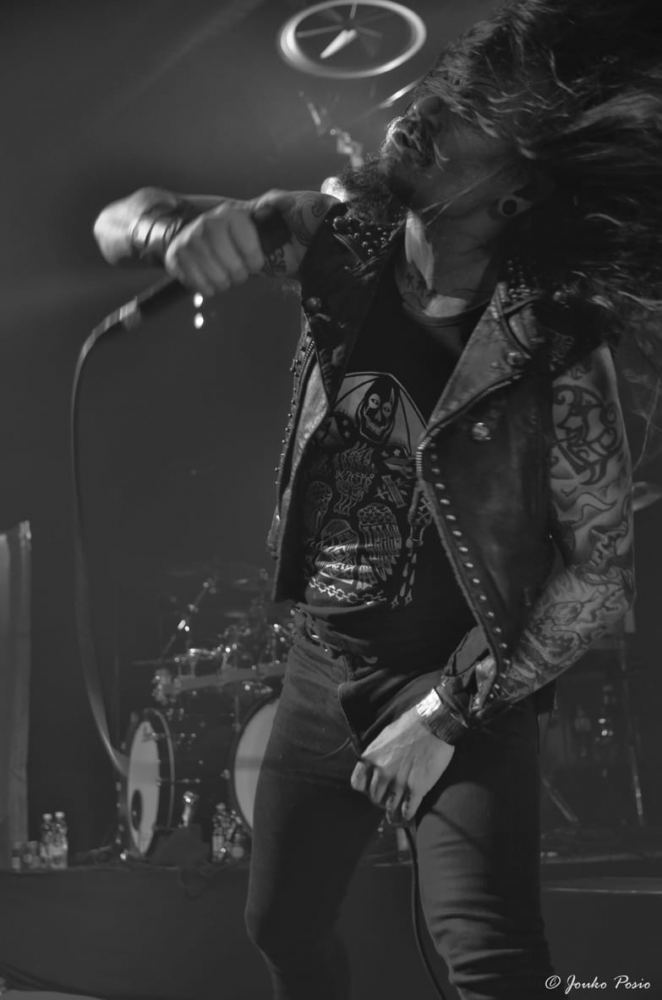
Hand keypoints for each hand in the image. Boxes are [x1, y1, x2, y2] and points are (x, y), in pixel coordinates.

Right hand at [164, 190, 296, 295]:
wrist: (192, 234)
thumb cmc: (232, 233)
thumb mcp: (253, 217)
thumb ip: (272, 206)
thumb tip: (288, 201)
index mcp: (231, 214)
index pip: (251, 249)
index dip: (254, 261)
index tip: (254, 262)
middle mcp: (208, 223)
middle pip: (234, 267)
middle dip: (240, 275)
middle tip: (238, 271)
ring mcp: (190, 239)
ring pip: (218, 279)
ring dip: (225, 282)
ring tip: (225, 275)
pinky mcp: (176, 256)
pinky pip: (200, 285)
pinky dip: (209, 288)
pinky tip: (211, 279)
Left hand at [350, 706, 454, 824]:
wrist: (435, 723)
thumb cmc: (411, 725)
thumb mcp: (385, 736)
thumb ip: (377, 754)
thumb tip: (375, 765)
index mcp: (371, 757)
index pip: (358, 783)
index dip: (365, 787)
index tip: (371, 787)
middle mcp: (382, 772)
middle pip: (374, 797)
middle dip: (381, 799)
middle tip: (388, 798)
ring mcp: (399, 782)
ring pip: (390, 807)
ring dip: (393, 810)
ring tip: (397, 812)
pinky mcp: (417, 789)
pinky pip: (407, 810)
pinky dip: (407, 815)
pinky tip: (408, 814)